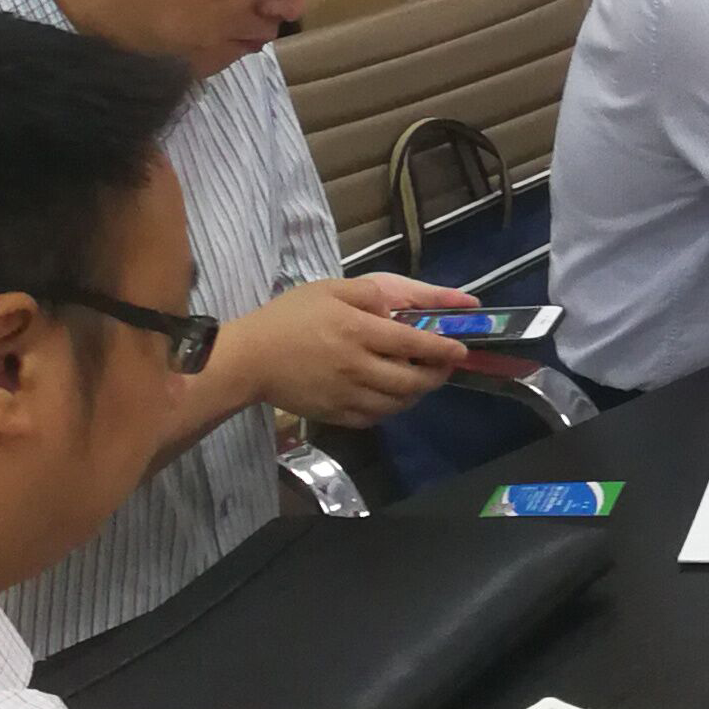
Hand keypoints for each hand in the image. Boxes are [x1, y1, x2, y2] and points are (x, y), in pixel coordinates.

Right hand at [227, 274, 471, 426]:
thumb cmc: (288, 318)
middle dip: (436, 376)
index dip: (442, 350)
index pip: (413, 345)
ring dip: (417, 395)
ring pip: (396, 404)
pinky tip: (391, 398)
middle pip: (411, 381)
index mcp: (358, 332)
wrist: (248, 359)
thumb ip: (368, 294)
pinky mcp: (334, 415)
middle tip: (445, 367)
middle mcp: (357, 367)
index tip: (460, 350)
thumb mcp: (329, 289)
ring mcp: (346, 395)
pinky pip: (373, 419)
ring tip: (421, 382)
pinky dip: (390, 410)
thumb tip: (398, 309)